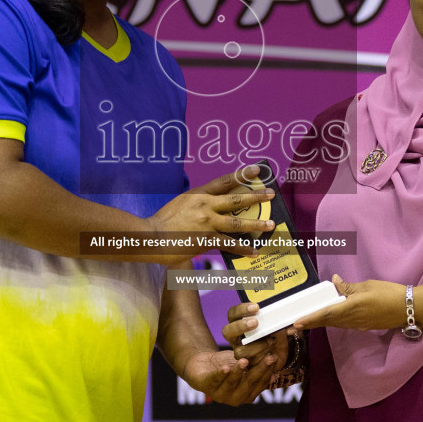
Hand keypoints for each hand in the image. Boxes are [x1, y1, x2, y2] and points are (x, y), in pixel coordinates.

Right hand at [146, 165, 275, 265]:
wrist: (151, 237)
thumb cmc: (162, 222)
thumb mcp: (180, 204)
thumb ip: (196, 204)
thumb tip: (210, 207)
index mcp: (198, 194)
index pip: (224, 181)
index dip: (242, 174)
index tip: (256, 170)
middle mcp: (205, 205)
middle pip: (236, 199)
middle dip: (256, 196)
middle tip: (271, 194)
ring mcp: (207, 223)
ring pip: (238, 223)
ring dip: (256, 224)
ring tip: (271, 225)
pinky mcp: (206, 240)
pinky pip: (230, 244)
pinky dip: (243, 248)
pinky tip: (254, 251)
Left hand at [181, 346, 281, 406]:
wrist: (202, 365)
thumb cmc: (227, 366)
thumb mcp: (245, 367)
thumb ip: (258, 369)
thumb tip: (277, 371)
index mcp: (248, 395)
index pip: (260, 383)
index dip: (268, 371)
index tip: (275, 357)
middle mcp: (235, 398)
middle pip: (249, 383)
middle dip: (259, 370)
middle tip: (268, 357)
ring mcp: (220, 394)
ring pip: (232, 382)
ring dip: (239, 372)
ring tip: (245, 361)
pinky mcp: (205, 386)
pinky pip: (214, 380)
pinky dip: (220, 374)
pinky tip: (226, 367)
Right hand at [221, 301, 290, 363]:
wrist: (282, 353)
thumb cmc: (275, 334)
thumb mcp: (275, 324)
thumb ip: (273, 319)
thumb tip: (278, 315)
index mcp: (238, 324)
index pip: (232, 314)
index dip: (241, 310)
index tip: (256, 307)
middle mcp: (236, 338)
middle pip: (227, 332)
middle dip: (241, 326)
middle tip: (255, 322)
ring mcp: (240, 352)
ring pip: (240, 351)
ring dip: (257, 346)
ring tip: (271, 341)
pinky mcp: (248, 366)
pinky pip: (251, 366)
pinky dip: (263, 361)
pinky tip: (272, 356)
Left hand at [290, 275, 406, 331]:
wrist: (409, 309)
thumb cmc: (389, 293)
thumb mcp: (367, 286)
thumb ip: (348, 287)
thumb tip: (334, 282)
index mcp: (351, 308)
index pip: (326, 314)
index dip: (310, 319)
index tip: (296, 323)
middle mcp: (352, 319)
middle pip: (327, 322)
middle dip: (311, 323)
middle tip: (293, 326)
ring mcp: (358, 325)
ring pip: (335, 324)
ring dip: (320, 323)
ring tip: (307, 322)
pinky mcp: (364, 325)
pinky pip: (343, 324)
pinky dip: (332, 321)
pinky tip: (328, 317)